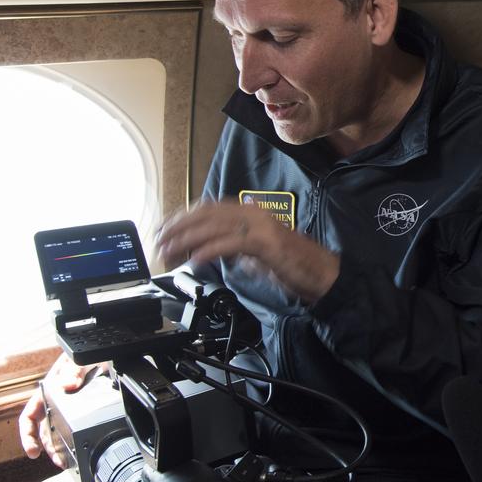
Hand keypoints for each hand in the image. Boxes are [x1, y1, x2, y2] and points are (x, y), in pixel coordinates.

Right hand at [18, 354, 105, 466]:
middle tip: (59, 460)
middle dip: (48, 448)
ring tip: (67, 462)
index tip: (32, 450)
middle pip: (44, 431)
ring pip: (58, 433)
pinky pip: (74, 430)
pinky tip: (79, 451)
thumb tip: (67, 385)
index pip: (29, 417)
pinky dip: (74, 441)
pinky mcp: (83, 412)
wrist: (105, 353)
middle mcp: (55, 403)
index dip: (27, 435)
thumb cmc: (86, 354)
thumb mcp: (81, 359)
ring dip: (60, 448)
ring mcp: (68, 409)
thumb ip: (74, 370)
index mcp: (48, 391)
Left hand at [154, 200, 339, 303]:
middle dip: (177, 226)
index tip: (163, 229)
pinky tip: (195, 259)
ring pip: (213, 226)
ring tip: (169, 252)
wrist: (323, 273)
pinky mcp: (266, 243)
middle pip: (205, 213)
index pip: (207, 208)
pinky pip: (230, 243)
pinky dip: (209, 250)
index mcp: (250, 212)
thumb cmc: (295, 264)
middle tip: (158, 241)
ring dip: (186, 239)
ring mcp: (260, 226)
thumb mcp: (257, 251)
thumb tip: (211, 250)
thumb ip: (235, 246)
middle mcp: (254, 213)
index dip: (181, 217)